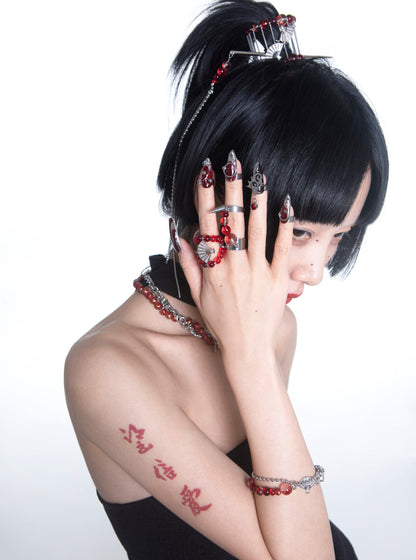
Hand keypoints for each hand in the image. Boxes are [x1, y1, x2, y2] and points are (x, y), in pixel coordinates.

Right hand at [178, 155, 293, 358]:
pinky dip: (283, 226)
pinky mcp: (278, 279)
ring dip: (257, 200)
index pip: (207, 226)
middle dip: (231, 189)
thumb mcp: (199, 296)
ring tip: (258, 174)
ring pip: (257, 229)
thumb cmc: (222, 323)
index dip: (205, 197)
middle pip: (233, 221)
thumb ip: (190, 265)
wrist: (247, 349)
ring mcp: (258, 272)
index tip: (204, 174)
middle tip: (232, 163)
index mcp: (213, 269)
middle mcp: (234, 267)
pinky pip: (281, 248)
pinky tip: (284, 204)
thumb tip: (181, 238)